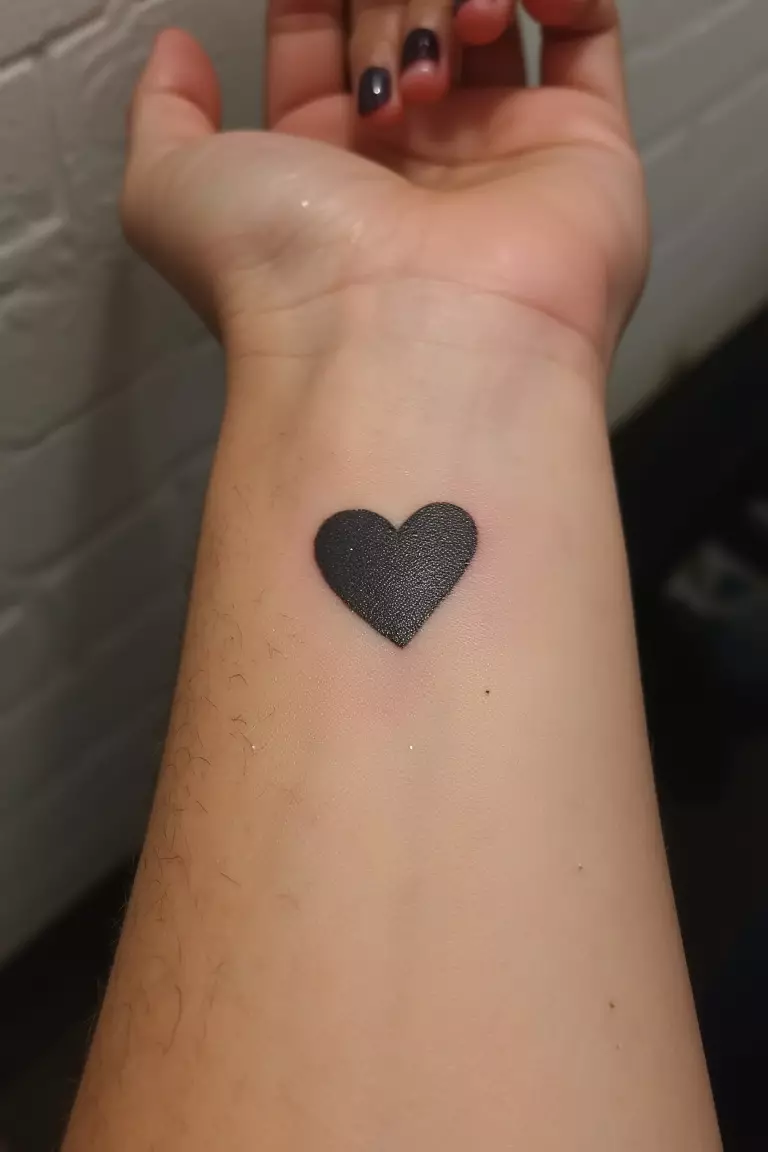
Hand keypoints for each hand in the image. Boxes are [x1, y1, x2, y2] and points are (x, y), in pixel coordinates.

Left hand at [123, 0, 647, 376]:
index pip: (318, 36)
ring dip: (449, 0)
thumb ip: (162, 112)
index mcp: (325, 165)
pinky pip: (587, 28)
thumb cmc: (285, 278)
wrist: (403, 346)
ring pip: (487, 15)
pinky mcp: (585, 148)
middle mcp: (414, 160)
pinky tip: (506, 6)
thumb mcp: (170, 190)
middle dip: (379, 13)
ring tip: (438, 62)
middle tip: (378, 79)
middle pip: (399, 15)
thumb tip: (177, 50)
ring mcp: (503, 153)